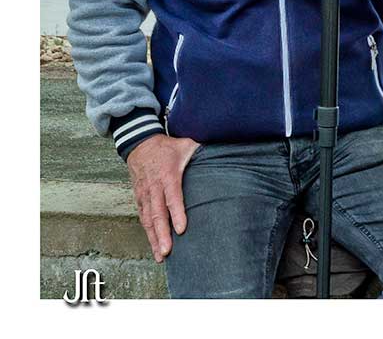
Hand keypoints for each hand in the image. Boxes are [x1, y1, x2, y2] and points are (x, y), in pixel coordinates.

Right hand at [126, 134, 200, 262]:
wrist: (140, 144)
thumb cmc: (167, 147)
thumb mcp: (186, 145)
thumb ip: (203, 150)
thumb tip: (225, 152)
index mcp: (168, 175)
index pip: (173, 197)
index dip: (177, 214)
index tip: (182, 230)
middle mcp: (155, 187)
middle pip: (158, 214)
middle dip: (162, 234)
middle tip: (168, 251)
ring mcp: (145, 194)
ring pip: (149, 219)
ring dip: (154, 238)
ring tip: (161, 255)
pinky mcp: (140, 198)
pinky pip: (143, 217)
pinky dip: (148, 232)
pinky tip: (154, 245)